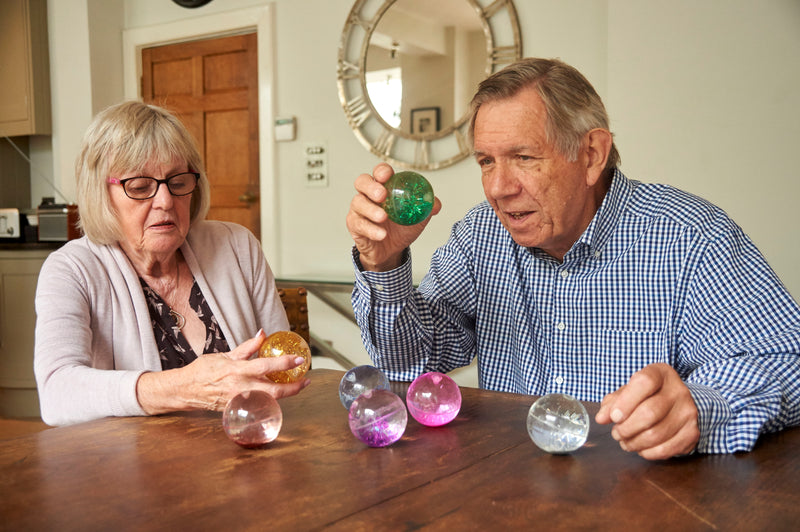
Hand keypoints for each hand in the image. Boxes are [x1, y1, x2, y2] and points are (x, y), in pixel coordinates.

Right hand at [136, 330, 309, 413]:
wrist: (185, 390)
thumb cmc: (204, 370)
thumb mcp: (226, 354)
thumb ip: (246, 347)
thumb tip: (262, 334)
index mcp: (237, 370)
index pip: (266, 366)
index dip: (285, 363)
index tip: (299, 359)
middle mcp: (240, 387)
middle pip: (274, 391)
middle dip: (294, 387)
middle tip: (306, 380)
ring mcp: (239, 401)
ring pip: (269, 401)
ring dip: (285, 395)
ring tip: (296, 387)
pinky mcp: (237, 410)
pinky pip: (258, 407)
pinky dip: (270, 402)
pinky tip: (278, 396)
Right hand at [345, 162, 440, 270]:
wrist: (392, 251)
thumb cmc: (401, 229)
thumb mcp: (417, 218)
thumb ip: (426, 208)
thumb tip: (435, 204)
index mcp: (385, 187)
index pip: (379, 172)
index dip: (382, 171)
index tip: (388, 175)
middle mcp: (369, 195)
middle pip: (362, 181)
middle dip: (371, 186)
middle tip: (382, 195)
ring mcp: (359, 210)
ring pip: (358, 203)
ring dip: (371, 209)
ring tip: (383, 217)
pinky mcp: (354, 225)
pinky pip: (359, 224)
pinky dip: (371, 229)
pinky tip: (381, 234)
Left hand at [595, 363, 699, 459]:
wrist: (679, 404)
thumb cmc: (648, 396)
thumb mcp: (629, 391)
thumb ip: (613, 402)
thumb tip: (601, 418)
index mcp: (661, 373)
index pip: (644, 382)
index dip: (625, 402)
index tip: (613, 417)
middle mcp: (679, 391)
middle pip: (649, 413)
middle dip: (626, 428)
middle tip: (616, 433)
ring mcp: (688, 412)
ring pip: (656, 434)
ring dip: (634, 443)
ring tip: (625, 442)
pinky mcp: (692, 433)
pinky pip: (667, 449)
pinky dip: (648, 452)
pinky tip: (641, 448)